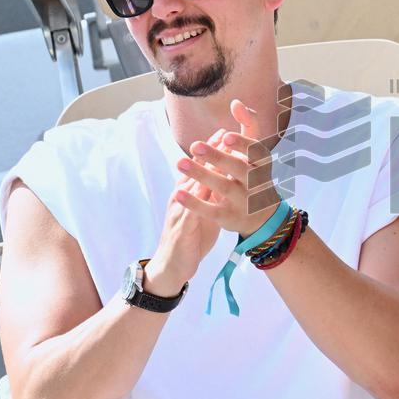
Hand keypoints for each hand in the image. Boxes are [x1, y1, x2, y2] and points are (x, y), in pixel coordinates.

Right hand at [147, 131, 226, 294]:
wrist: (172, 265)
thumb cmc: (191, 238)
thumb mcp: (206, 212)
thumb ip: (213, 194)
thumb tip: (226, 179)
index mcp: (190, 192)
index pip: (201, 166)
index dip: (213, 150)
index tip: (226, 133)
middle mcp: (182, 196)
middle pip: (195, 170)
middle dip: (209, 151)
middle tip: (222, 133)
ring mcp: (180, 210)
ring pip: (190, 185)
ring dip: (201, 169)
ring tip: (214, 153)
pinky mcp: (182, 227)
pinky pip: (189, 210)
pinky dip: (196, 198)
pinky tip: (205, 187)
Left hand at [173, 100, 281, 237]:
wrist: (263, 216)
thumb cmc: (253, 175)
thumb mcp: (256, 153)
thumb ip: (248, 127)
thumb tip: (236, 101)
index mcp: (261, 163)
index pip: (256, 151)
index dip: (241, 144)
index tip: (225, 136)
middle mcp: (255, 182)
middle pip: (238, 168)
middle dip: (218, 157)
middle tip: (195, 146)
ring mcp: (243, 201)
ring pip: (223, 187)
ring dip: (201, 175)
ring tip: (179, 161)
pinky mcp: (229, 217)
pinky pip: (211, 210)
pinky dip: (195, 203)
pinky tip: (178, 193)